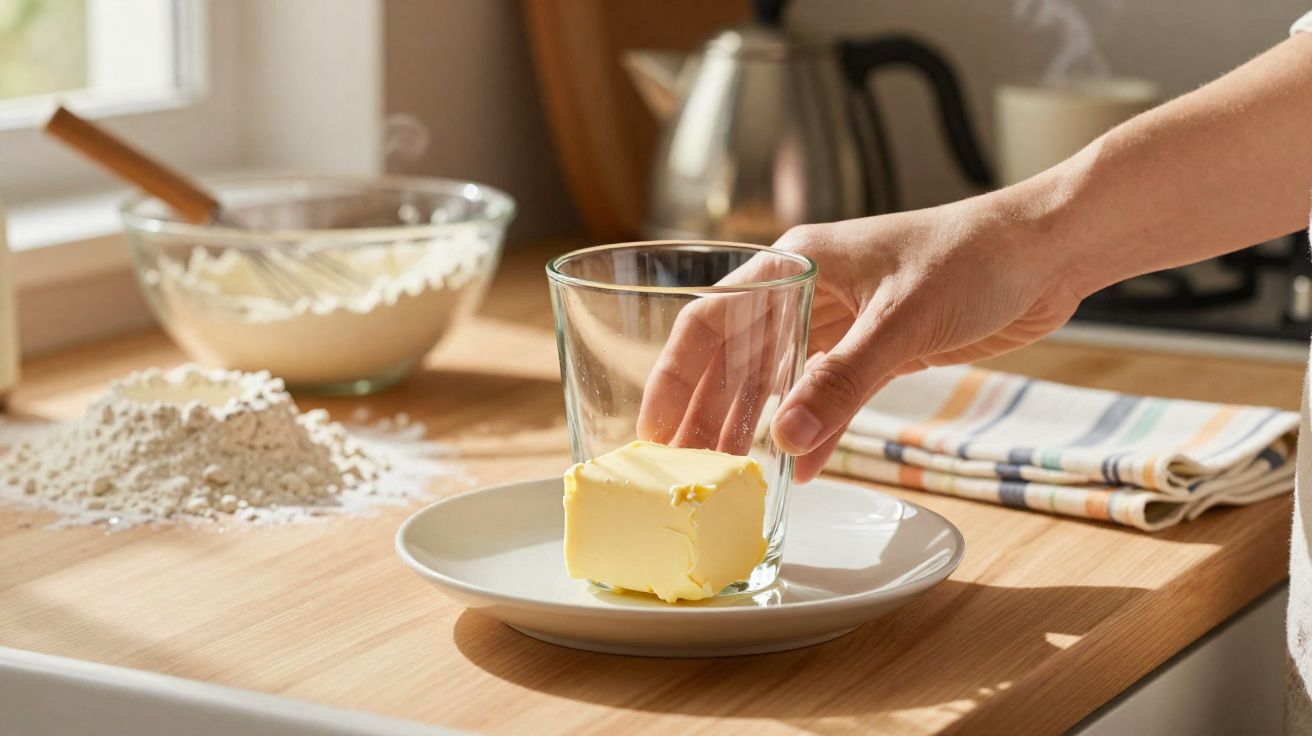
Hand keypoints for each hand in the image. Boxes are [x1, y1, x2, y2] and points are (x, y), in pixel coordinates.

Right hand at [638, 198, 1082, 481]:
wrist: (1048, 251)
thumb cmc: (975, 257)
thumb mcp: (902, 321)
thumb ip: (841, 383)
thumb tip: (784, 441)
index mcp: (797, 263)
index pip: (713, 319)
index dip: (676, 375)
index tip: (655, 427)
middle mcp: (809, 291)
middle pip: (738, 356)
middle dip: (708, 411)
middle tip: (683, 468)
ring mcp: (843, 321)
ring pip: (779, 379)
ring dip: (754, 425)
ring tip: (727, 474)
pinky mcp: (877, 347)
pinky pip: (827, 395)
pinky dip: (812, 430)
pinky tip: (798, 466)